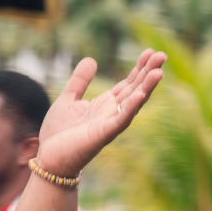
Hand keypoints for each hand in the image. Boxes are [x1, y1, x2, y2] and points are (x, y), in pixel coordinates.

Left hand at [35, 50, 165, 177]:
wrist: (49, 159)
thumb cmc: (58, 133)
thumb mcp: (68, 99)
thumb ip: (79, 81)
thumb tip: (91, 59)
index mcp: (105, 104)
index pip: (128, 83)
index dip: (140, 68)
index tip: (150, 52)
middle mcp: (112, 113)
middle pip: (136, 89)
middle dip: (149, 73)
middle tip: (162, 55)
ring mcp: (109, 124)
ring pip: (133, 104)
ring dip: (146, 88)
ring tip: (158, 72)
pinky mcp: (102, 135)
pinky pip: (120, 120)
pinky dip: (130, 107)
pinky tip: (140, 94)